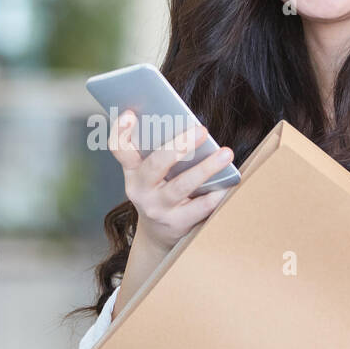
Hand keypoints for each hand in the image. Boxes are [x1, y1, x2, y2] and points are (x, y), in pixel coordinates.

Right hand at [107, 109, 234, 251]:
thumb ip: (161, 152)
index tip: (130, 114)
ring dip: (206, 168)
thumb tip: (190, 128)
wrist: (157, 234)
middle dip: (179, 146)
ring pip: (181, 185)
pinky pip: (199, 207)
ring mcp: (157, 208)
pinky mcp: (176, 223)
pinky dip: (215, 194)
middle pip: (156, 165)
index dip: (121, 131)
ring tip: (225, 154)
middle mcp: (140, 189)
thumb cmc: (159, 191)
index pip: (120, 149)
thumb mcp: (151, 174)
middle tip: (202, 130)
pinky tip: (229, 182)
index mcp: (132, 170)